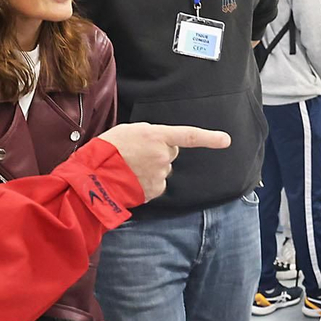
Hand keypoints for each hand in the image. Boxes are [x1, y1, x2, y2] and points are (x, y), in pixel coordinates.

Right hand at [97, 122, 230, 200]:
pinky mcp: (155, 190)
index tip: (226, 140)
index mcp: (157, 135)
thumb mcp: (130, 131)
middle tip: (137, 154)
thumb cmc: (108, 149)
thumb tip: (160, 143)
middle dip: (160, 153)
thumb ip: (151, 135)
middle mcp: (163, 155)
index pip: (190, 136)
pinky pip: (157, 184)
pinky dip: (147, 182)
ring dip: (151, 168)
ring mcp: (160, 174)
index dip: (210, 138)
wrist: (94, 175)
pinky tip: (133, 179)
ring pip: (163, 170)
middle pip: (171, 153)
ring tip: (131, 167)